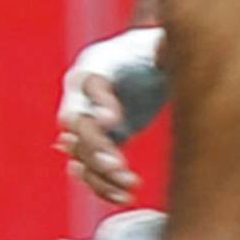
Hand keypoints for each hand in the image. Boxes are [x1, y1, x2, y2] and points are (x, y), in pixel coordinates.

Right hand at [56, 27, 167, 205]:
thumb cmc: (155, 50)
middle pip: (76, 124)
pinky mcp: (98, 145)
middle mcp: (82, 96)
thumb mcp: (162, 43)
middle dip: (94, 146)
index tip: (115, 121)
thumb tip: (163, 51)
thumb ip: (163, 45)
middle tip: (118, 165)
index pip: (89, 83)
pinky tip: (125, 196)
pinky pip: (88, 171)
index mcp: (96, 65)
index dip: (98, 102)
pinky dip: (103, 186)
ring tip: (130, 187)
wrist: (149, 65)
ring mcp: (87, 123)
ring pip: (78, 155)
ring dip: (99, 175)